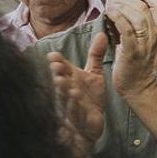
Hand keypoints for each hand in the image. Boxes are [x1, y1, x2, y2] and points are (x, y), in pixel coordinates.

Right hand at [47, 33, 106, 151]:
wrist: (92, 124)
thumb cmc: (89, 98)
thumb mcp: (94, 74)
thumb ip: (95, 54)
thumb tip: (102, 33)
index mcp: (69, 78)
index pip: (60, 68)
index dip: (56, 62)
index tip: (54, 56)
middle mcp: (66, 90)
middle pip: (59, 80)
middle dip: (57, 74)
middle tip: (56, 66)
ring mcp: (70, 104)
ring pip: (63, 96)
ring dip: (62, 89)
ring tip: (62, 81)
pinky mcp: (78, 118)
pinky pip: (74, 111)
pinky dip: (73, 105)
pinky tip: (75, 97)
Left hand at [106, 0, 156, 98]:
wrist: (136, 85)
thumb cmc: (133, 61)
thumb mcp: (137, 39)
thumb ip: (134, 24)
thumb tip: (121, 6)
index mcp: (154, 31)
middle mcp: (152, 36)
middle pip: (144, 8)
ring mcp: (143, 44)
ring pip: (138, 17)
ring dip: (121, 6)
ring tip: (109, 5)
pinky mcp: (132, 53)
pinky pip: (128, 31)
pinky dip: (118, 19)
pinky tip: (109, 14)